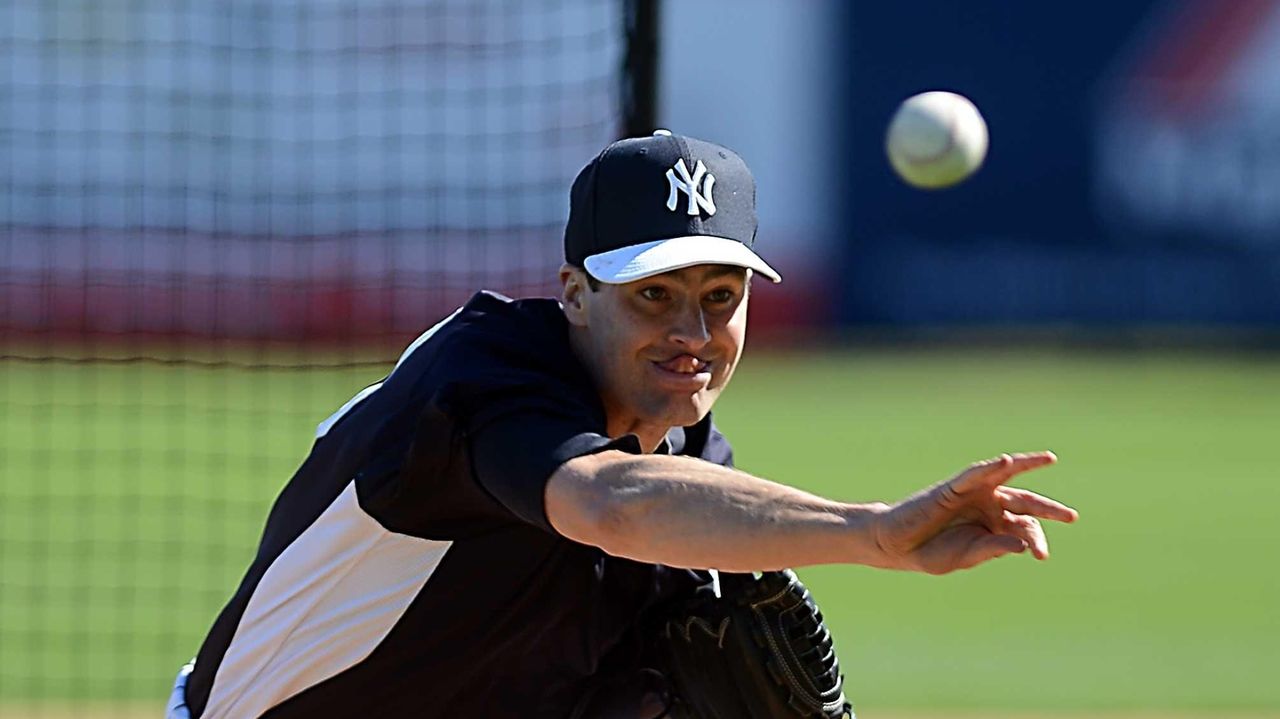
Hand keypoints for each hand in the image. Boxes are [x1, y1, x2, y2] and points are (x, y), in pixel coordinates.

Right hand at [873, 452, 1076, 574]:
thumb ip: (993, 549)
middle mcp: (988, 506)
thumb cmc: (932, 553)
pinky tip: (1006, 461)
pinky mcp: (954, 487)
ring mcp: (973, 493)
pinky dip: (990, 467)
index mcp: (995, 526)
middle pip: (1025, 501)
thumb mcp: (968, 556)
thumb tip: (1023, 545)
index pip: (1025, 528)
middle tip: (1071, 517)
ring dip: (1026, 464)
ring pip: (1005, 476)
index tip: (1040, 556)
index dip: (1036, 540)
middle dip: (1049, 508)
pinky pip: (975, 474)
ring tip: (1049, 459)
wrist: (897, 545)